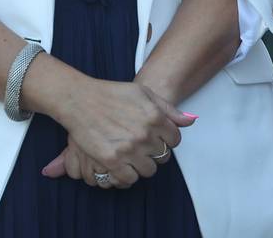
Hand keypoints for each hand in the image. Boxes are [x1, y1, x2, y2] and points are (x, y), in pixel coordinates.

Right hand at [53, 78, 194, 187]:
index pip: (175, 140)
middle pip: (163, 157)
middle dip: (155, 153)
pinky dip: (127, 175)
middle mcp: (144, 134)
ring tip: (132, 155)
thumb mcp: (144, 93)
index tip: (156, 138)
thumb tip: (191, 121)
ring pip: (148, 170)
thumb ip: (169, 109)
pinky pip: (129, 178)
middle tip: (141, 146)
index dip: (166, 140)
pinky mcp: (112, 160)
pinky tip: (122, 164)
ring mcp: (128, 148)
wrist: (81, 100)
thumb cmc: (112, 94)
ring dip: (142, 165)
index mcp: (155, 116)